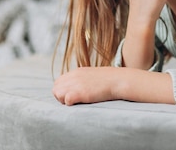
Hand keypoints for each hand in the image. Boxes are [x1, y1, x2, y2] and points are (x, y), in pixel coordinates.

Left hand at [53, 67, 175, 105]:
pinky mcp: (79, 93)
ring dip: (64, 100)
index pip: (58, 82)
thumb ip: (83, 80)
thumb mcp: (92, 76)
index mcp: (76, 72)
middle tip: (72, 101)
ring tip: (75, 103)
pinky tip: (79, 103)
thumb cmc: (109, 81)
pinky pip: (66, 100)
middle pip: (56, 88)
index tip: (70, 96)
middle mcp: (73, 76)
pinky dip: (70, 104)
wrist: (119, 80)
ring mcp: (76, 84)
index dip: (62, 90)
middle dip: (61, 96)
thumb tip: (78, 88)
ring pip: (58, 94)